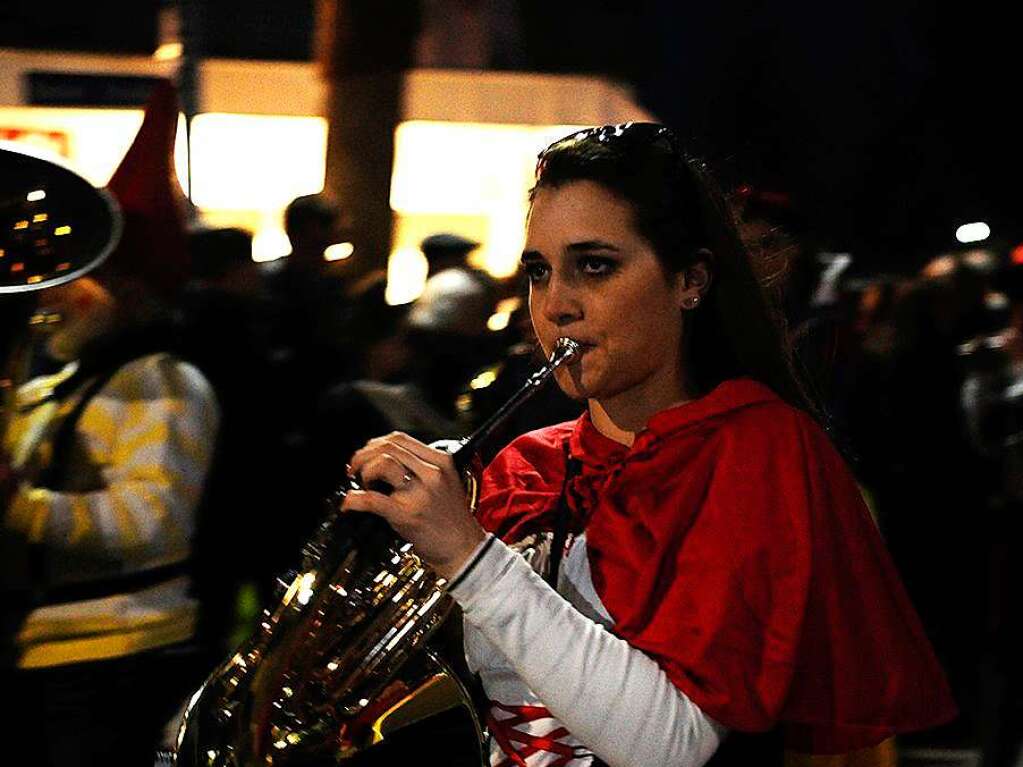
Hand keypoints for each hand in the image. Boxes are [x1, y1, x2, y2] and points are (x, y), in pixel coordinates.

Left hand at [342, 432, 486, 579]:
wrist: (464, 549)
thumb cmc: (452, 519)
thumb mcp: (445, 482)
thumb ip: (421, 467)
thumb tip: (385, 459)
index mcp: (441, 461)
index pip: (400, 439)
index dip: (376, 443)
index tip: (366, 454)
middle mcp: (431, 473)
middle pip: (388, 447)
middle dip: (363, 455)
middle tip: (355, 468)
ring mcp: (419, 493)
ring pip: (382, 463)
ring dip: (363, 471)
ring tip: (362, 484)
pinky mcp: (406, 514)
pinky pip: (372, 499)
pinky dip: (354, 499)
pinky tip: (350, 503)